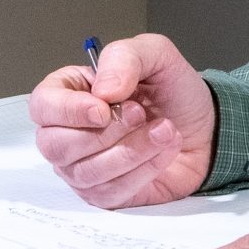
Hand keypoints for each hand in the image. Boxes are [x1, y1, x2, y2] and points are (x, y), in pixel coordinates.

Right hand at [28, 33, 216, 207]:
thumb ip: (125, 58)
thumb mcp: (155, 54)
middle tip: (142, 114)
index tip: (103, 108)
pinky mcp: (105, 194)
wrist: (205, 127)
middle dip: (106, 133)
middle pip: (56, 145)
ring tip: (165, 130)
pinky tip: (165, 150)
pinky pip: (112, 192)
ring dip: (132, 151)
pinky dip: (144, 170)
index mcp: (68, 92)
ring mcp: (82, 168)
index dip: (68, 110)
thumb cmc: (172, 91)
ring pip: (86, 172)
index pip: (43, 105)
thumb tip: (104, 91)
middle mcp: (67, 133)